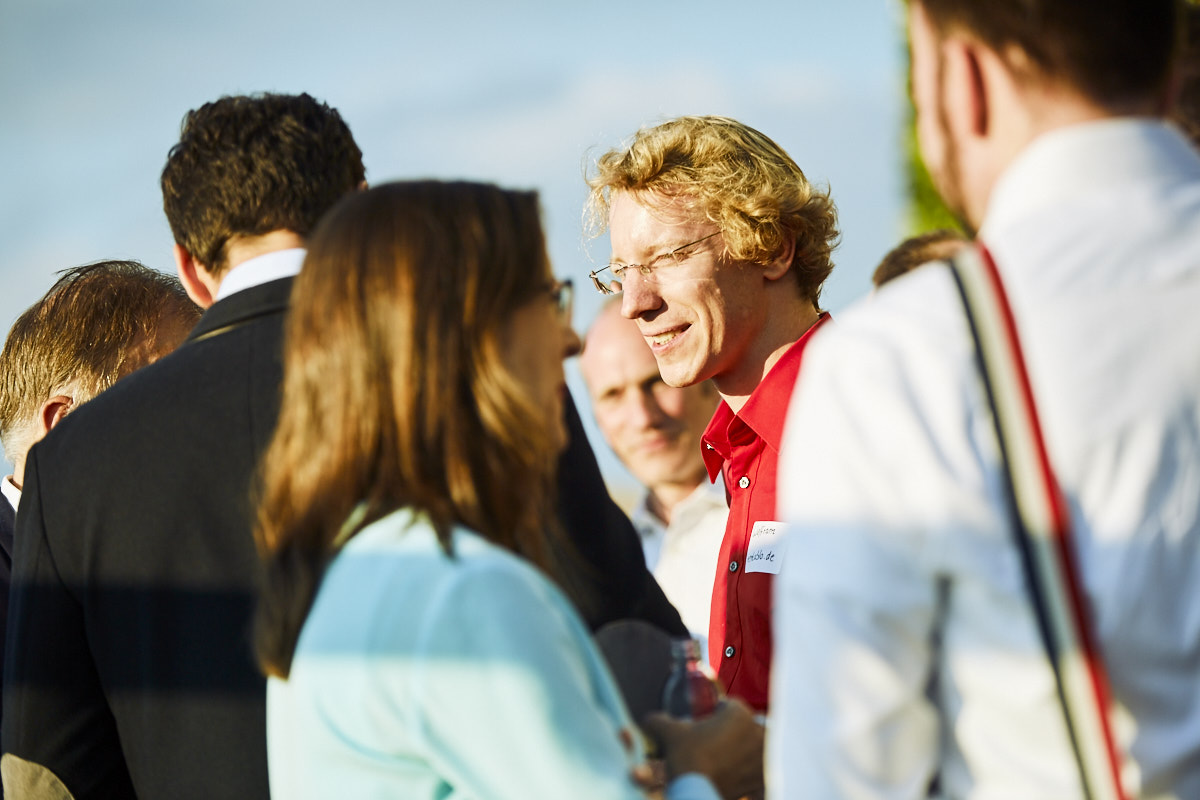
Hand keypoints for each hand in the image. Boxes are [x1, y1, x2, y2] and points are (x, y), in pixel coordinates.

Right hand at [642, 699, 763, 799]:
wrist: (696, 793)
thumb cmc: (688, 760)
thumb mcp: (669, 733)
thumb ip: (658, 720)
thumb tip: (648, 719)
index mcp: (739, 714)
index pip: (729, 706)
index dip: (714, 713)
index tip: (704, 723)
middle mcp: (758, 733)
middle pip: (745, 725)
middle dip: (732, 730)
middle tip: (713, 741)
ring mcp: (763, 758)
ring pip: (756, 745)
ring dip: (744, 748)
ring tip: (723, 757)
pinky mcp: (763, 780)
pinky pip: (760, 769)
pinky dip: (750, 770)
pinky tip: (734, 772)